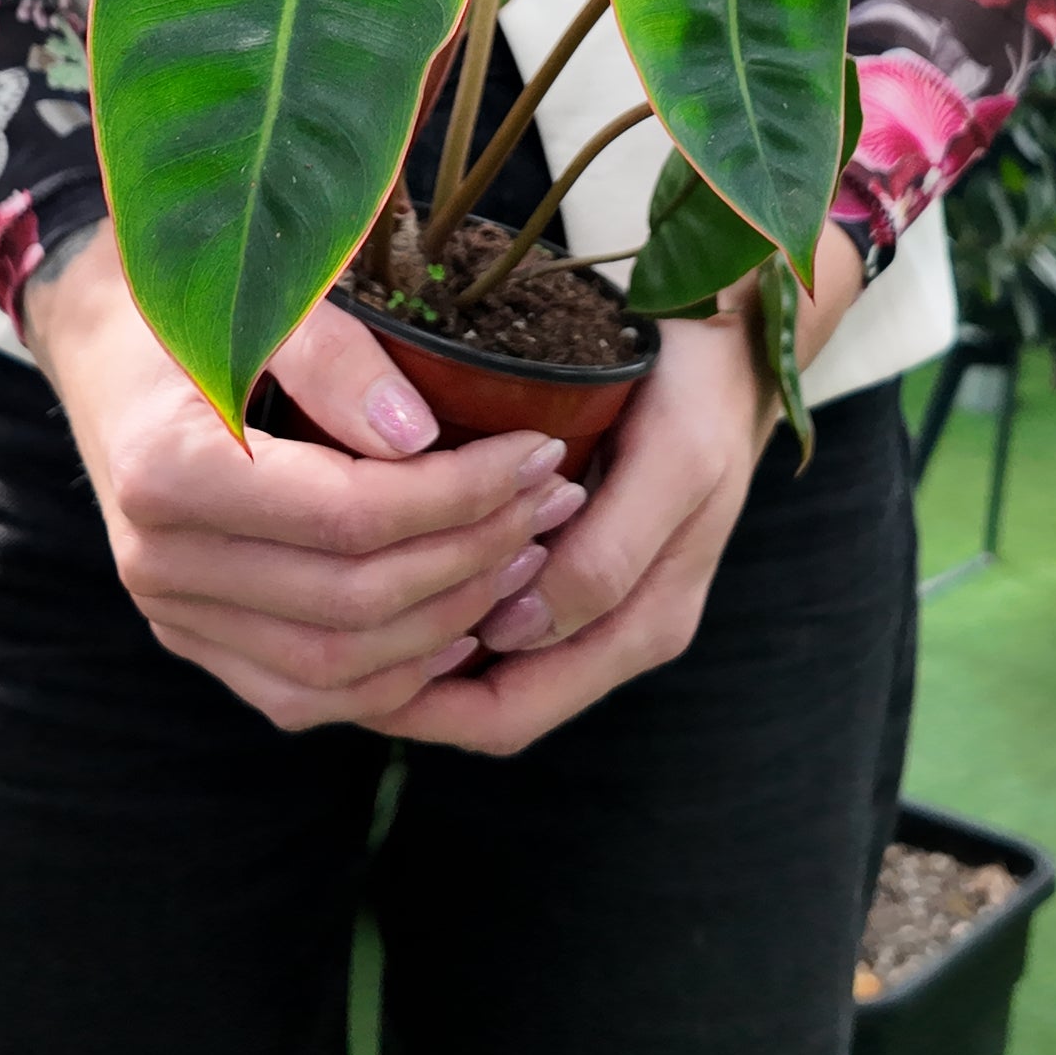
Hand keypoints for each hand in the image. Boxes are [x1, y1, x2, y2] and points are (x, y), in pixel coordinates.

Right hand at [24, 223, 585, 731]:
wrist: (104, 342)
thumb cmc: (192, 302)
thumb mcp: (256, 295)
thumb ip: (334, 357)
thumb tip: (420, 436)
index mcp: (168, 471)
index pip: (350, 515)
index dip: (461, 493)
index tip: (540, 449)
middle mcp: (158, 562)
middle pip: (354, 600)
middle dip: (475, 555)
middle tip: (554, 500)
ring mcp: (173, 615)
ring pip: (337, 666)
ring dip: (451, 622)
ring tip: (528, 554)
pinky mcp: (195, 640)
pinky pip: (305, 695)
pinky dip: (395, 676)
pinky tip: (462, 626)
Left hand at [382, 222, 864, 755]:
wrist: (738, 341)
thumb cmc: (705, 393)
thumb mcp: (673, 465)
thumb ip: (606, 557)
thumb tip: (516, 633)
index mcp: (643, 624)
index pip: (510, 714)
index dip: (422, 707)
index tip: (340, 663)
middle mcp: (620, 631)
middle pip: (491, 705)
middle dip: (405, 686)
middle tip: (317, 635)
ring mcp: (603, 601)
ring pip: (489, 666)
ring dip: (420, 648)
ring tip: (339, 602)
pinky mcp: (585, 560)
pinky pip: (504, 617)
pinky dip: (446, 605)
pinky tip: (395, 563)